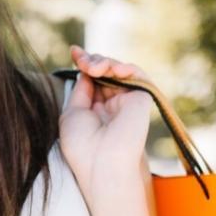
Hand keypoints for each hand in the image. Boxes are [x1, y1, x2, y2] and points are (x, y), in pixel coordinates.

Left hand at [58, 46, 154, 194]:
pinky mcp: (142, 99)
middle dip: (92, 60)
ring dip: (104, 62)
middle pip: (105, 72)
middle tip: (82, 60)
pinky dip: (124, 67)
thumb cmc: (82, 145)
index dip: (84, 63)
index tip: (74, 51)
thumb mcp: (72, 113)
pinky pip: (136, 75)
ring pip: (118, 70)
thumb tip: (85, 71)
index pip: (92, 80)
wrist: (103, 164)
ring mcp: (127, 102)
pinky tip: (110, 69)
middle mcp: (112, 105)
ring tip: (93, 67)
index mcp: (95, 110)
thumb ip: (81, 91)